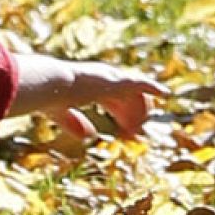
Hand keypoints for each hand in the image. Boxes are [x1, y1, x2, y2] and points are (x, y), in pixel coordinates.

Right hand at [8, 54, 167, 138]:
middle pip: (125, 97)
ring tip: (144, 127)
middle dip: (133, 114)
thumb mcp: (59, 114)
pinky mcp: (117, 80)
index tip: (126, 129)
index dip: (120, 115)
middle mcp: (102, 79)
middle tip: (137, 131)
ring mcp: (110, 78)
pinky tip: (166, 93)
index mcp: (89, 85)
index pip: (111, 99)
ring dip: (141, 111)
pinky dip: (154, 87)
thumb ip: (73, 124)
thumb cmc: (48, 97)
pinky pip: (141, 84)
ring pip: (135, 94)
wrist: (50, 84)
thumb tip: (90, 136)